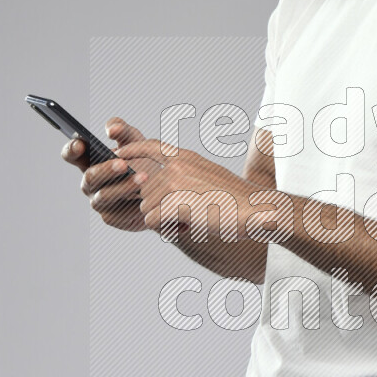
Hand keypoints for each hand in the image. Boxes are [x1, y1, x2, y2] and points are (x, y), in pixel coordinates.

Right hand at [61, 118, 163, 232]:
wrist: (158, 189)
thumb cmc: (140, 160)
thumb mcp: (133, 141)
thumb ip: (122, 130)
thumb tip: (112, 129)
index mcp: (88, 161)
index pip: (71, 155)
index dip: (72, 149)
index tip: (80, 144)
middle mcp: (89, 182)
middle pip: (90, 177)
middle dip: (106, 170)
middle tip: (123, 164)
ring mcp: (98, 201)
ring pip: (105, 196)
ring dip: (124, 187)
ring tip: (143, 178)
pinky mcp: (111, 217)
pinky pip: (120, 212)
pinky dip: (133, 204)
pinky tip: (147, 197)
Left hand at [113, 138, 256, 240]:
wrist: (256, 209)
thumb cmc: (237, 200)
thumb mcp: (210, 177)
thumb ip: (186, 176)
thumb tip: (161, 189)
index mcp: (186, 157)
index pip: (151, 146)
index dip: (133, 150)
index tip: (120, 155)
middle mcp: (177, 166)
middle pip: (145, 190)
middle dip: (160, 208)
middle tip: (187, 215)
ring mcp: (175, 183)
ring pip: (147, 207)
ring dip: (164, 220)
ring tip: (190, 221)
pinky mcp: (175, 203)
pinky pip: (152, 221)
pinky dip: (167, 230)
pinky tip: (187, 228)